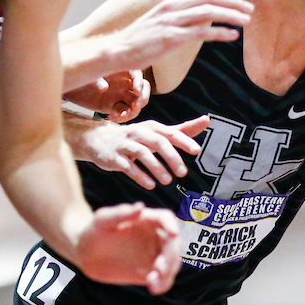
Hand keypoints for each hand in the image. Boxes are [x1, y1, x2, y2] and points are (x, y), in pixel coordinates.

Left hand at [64, 69, 149, 121]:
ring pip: (135, 103)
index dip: (140, 82)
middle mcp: (123, 82)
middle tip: (135, 107)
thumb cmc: (80, 74)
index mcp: (120, 70)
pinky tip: (111, 118)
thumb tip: (104, 87)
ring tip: (123, 116)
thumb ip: (96, 79)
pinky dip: (121, 117)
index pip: (137, 74)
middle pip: (142, 89)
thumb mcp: (86, 74)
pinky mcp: (113, 106)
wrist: (70, 86)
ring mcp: (120, 95)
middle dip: (142, 99)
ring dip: (133, 111)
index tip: (138, 91)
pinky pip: (124, 112)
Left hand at [75, 202, 180, 293]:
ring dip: (168, 272)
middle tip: (160, 267)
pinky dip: (162, 284)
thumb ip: (121, 213)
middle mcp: (155, 236)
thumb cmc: (94, 230)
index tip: (173, 234)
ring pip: (172, 263)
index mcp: (147, 219)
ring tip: (152, 279)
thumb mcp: (103, 220)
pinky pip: (163, 279)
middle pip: (174, 244)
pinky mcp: (149, 272)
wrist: (85, 252)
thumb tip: (140, 207)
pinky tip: (153, 288)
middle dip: (171, 255)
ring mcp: (153, 255)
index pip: (166, 219)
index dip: (172, 225)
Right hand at [76, 115, 208, 188]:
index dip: (184, 140)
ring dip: (156, 167)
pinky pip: (127, 166)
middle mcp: (139, 132)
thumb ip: (181, 130)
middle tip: (183, 173)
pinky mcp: (114, 157)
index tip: (197, 151)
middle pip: (157, 142)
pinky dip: (139, 175)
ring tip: (167, 181)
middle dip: (171, 157)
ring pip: (142, 153)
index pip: (170, 132)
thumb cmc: (134, 138)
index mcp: (152, 127)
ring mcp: (125, 144)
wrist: (98, 140)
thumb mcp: (157, 133)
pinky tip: (150, 185)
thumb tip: (207, 120)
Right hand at [113, 0, 252, 70]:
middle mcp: (173, 6)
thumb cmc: (143, 36)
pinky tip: (232, 36)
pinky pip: (200, 32)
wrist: (119, 50)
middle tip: (251, 8)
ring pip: (208, 12)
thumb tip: (205, 10)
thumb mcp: (163, 17)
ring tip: (246, 21)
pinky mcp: (171, 38)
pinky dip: (219, 32)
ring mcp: (171, 21)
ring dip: (230, 15)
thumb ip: (183, 11)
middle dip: (233, 0)